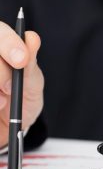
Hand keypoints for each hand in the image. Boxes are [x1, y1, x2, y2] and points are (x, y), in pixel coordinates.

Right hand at [0, 22, 43, 147]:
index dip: (9, 42)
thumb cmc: (21, 98)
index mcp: (0, 43)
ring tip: (2, 103)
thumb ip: (29, 63)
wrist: (8, 129)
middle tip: (10, 89)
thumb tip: (32, 38)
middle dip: (1, 72)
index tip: (22, 60)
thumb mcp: (31, 83)